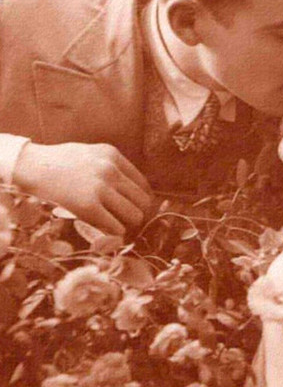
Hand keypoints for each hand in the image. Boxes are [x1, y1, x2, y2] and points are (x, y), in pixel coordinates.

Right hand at [14, 142, 152, 235]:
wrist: (34, 167)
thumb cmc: (62, 162)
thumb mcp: (92, 154)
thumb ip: (112, 167)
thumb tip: (132, 191)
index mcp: (113, 155)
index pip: (143, 184)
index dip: (141, 200)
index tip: (134, 208)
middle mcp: (110, 170)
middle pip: (143, 201)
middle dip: (137, 213)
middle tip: (126, 220)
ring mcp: (100, 188)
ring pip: (134, 215)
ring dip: (127, 224)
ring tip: (117, 225)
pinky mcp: (88, 206)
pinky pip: (116, 227)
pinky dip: (114, 232)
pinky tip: (106, 230)